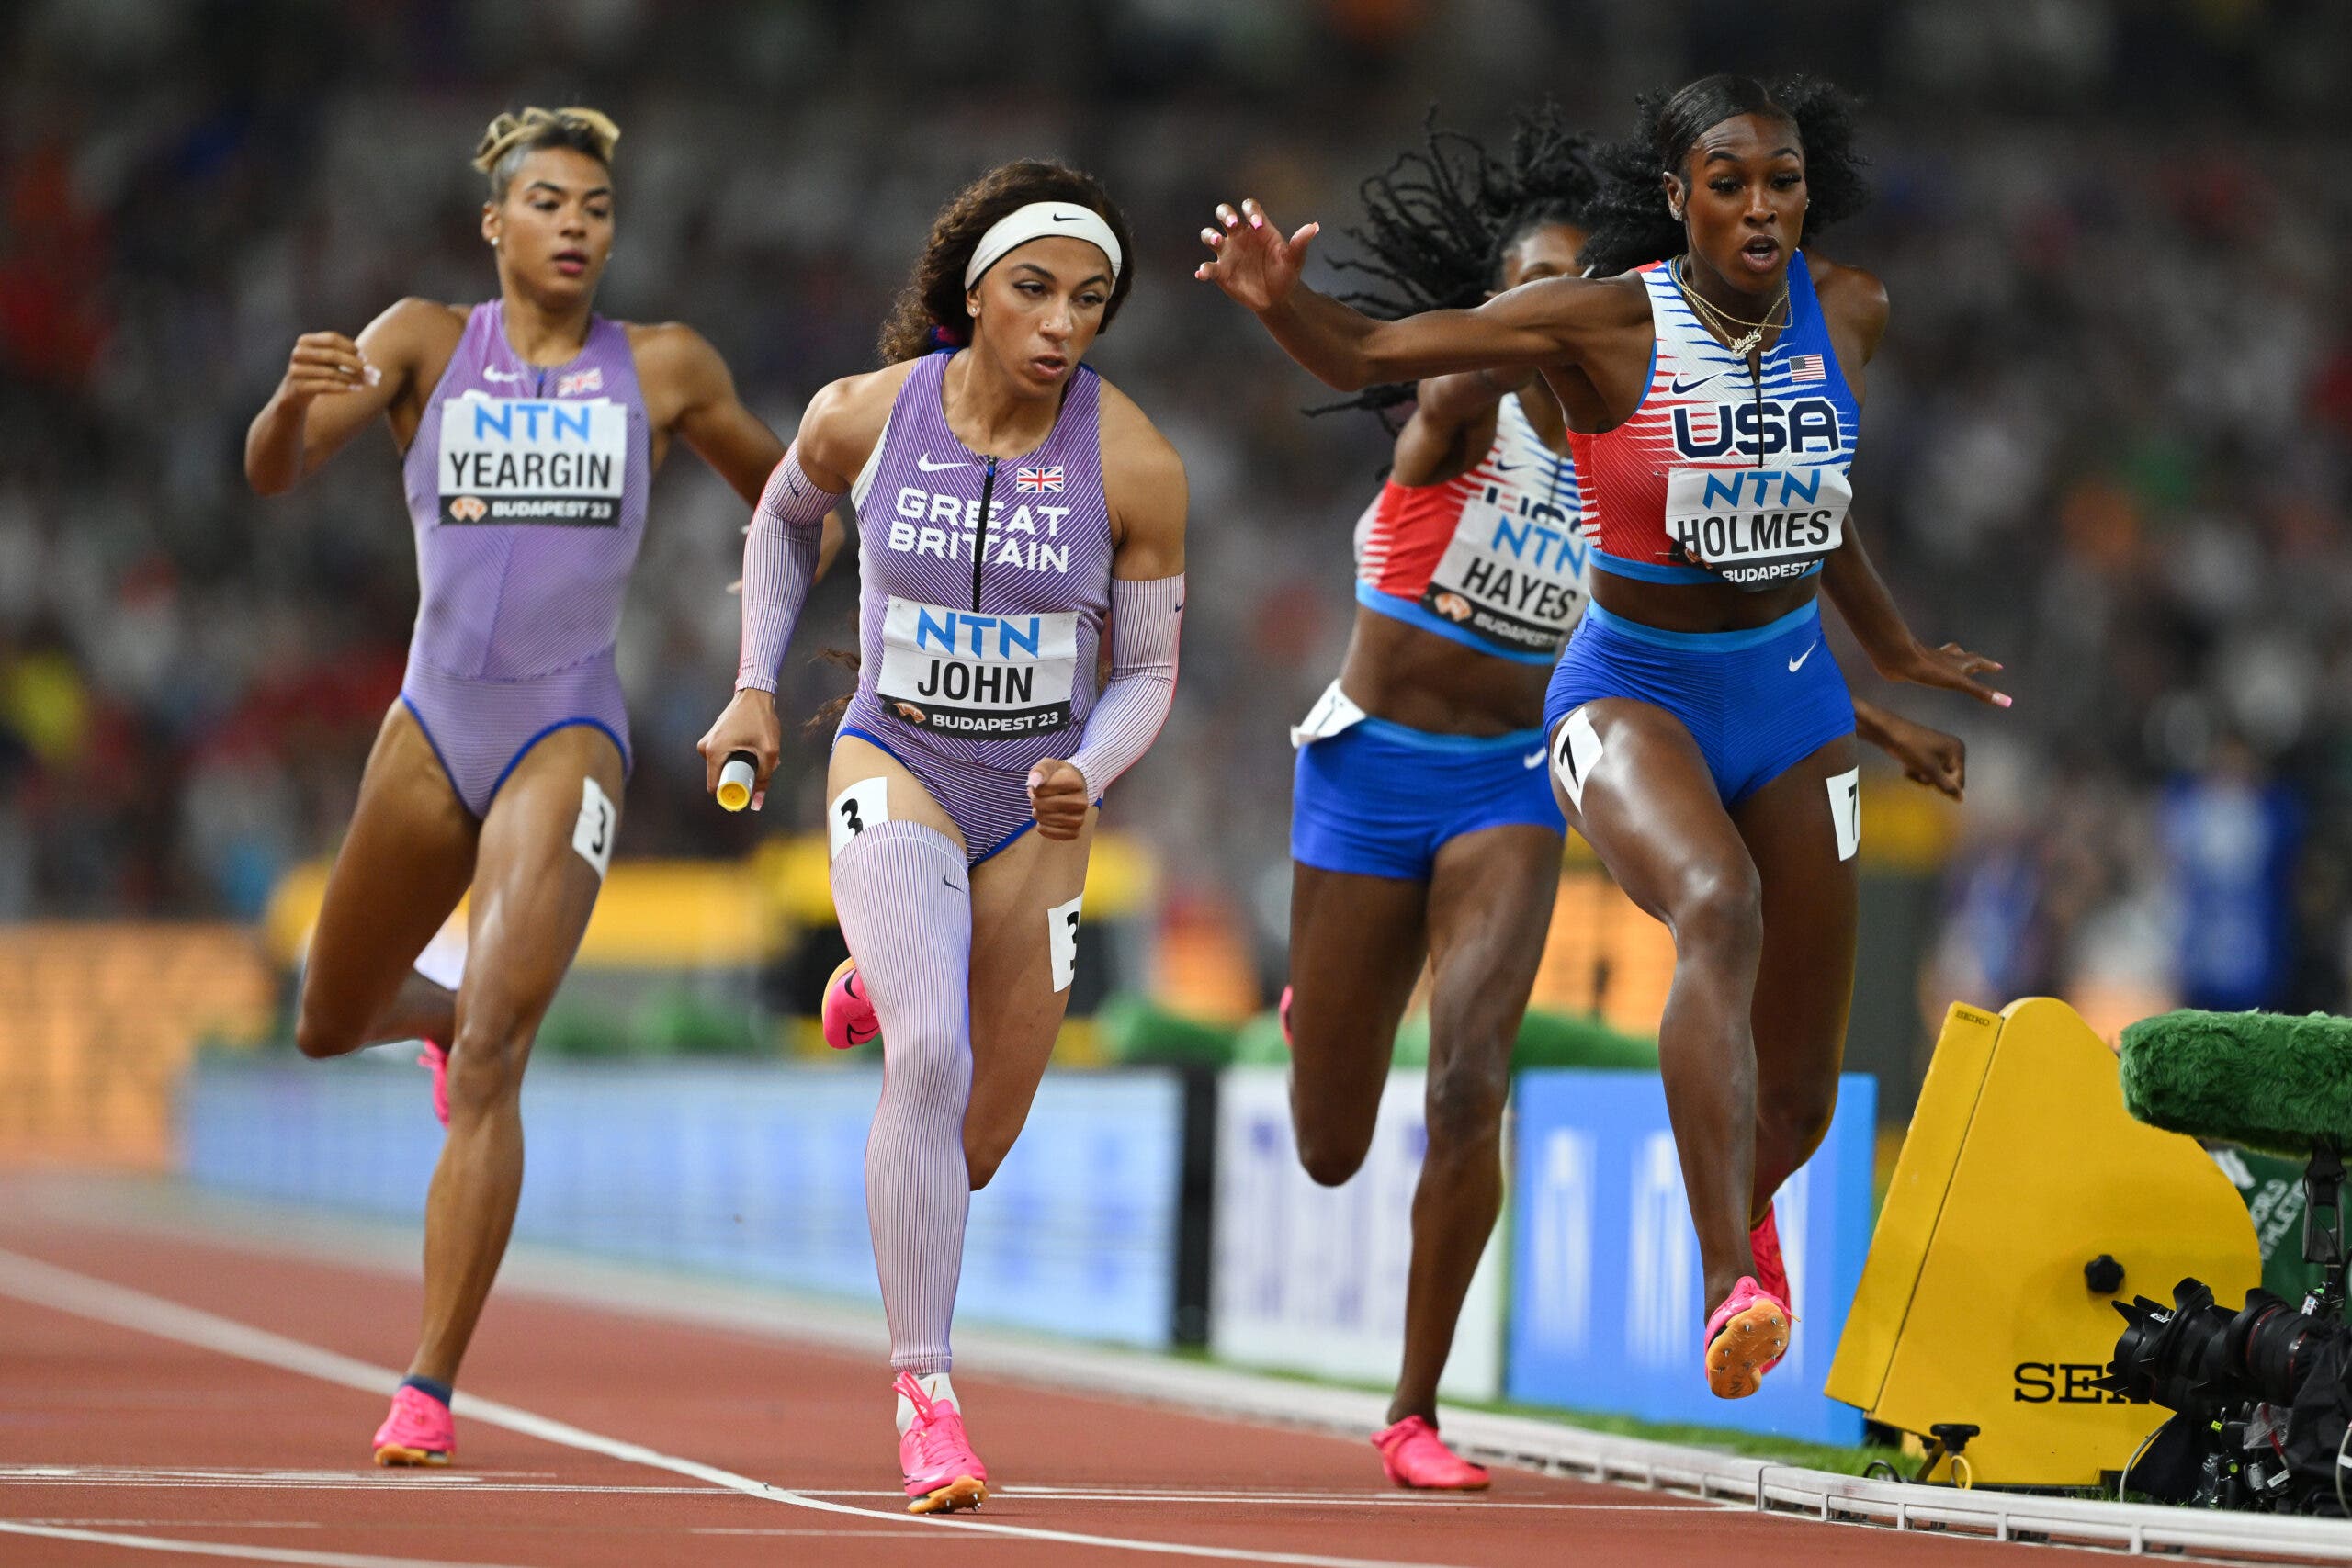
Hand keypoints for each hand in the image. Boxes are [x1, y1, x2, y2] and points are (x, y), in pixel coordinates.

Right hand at [278, 331, 377, 402]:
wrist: (296, 394)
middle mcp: (298, 353)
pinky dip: (343, 388)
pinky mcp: (298, 386)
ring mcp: (295, 369)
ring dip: (352, 378)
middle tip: (369, 372)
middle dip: (354, 364)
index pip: (331, 338)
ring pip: (330, 372)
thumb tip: (372, 369)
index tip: (365, 358)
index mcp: (305, 341)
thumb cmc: (318, 373)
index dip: (350, 347)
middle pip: (332, 354)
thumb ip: (347, 359)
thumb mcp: (329, 362)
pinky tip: (356, 389)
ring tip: (365, 383)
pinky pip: (325, 386)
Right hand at [698, 687, 782, 810]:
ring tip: (758, 753)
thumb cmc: (761, 719)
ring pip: (724, 767)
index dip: (730, 794)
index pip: (715, 787)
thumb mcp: (769, 751)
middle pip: (721, 777)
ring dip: (741, 766)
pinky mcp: (712, 738)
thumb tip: (757, 804)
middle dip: (741, 778)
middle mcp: (705, 748)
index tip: (747, 792)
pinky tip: (752, 747)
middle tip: (759, 768)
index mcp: (713, 752)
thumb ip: (765, 778)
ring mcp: (707, 742)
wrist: (754, 694)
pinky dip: (738, 757)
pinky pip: (723, 757)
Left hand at [1026, 758, 1089, 841]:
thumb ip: (1040, 771)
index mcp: (1075, 782)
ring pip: (1050, 821)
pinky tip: (1045, 822)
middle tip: (1039, 798)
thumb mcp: (1048, 765)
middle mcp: (1082, 801)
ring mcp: (1080, 817)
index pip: (1042, 789)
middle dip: (1036, 802)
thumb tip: (1033, 783)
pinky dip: (1046, 830)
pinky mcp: (1076, 831)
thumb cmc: (1058, 776)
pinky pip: (1057, 835)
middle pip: (1044, 806)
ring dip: (1039, 816)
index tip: (1041, 786)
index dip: (1035, 788)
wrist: (1074, 787)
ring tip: (1042, 809)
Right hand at [1193, 198, 1319, 312]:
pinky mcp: (1220, 271)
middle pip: (1224, 213)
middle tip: (1233, 223)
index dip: (1252, 212)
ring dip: (1210, 236)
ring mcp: (1228, 252)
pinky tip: (1202, 274)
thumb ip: (1300, 242)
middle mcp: (1239, 235)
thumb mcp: (1294, 259)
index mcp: (1257, 227)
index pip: (1250, 208)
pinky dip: (1203, 270)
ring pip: (1209, 235)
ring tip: (1217, 242)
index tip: (1259, 225)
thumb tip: (1314, 227)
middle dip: (1226, 214)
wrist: (1277, 299)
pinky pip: (1208, 267)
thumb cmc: (1285, 274)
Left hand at [1868, 711, 1965, 799]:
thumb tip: (1962, 800)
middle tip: (1919, 770)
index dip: (1944, 786)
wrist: (1888, 733)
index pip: (1959, 781)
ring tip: (1911, 767)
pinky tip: (1906, 766)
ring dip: (1921, 777)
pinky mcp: (1925, 755)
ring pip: (1933, 778)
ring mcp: (1939, 752)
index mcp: (1958, 750)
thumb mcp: (1930, 769)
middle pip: (1946, 780)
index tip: (1929, 779)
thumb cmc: (1911, 748)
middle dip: (1930, 780)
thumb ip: (1946, 786)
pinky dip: (1915, 772)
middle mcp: (1951, 750)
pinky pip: (1925, 772)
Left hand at [1886, 639, 2010, 708]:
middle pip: (1964, 657)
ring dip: (1953, 659)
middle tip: (1980, 663)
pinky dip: (1930, 666)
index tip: (1999, 667)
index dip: (1988, 666)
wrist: (1897, 657)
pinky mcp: (1914, 664)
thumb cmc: (1928, 670)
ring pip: (1945, 656)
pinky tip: (1923, 670)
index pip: (1978, 662)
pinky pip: (1925, 664)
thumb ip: (1981, 692)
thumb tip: (2008, 703)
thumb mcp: (1958, 683)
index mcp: (1958, 662)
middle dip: (1974, 661)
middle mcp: (1946, 658)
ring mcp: (1929, 659)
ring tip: (1954, 661)